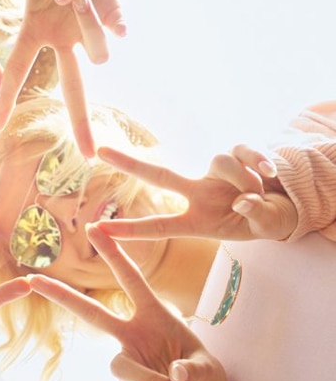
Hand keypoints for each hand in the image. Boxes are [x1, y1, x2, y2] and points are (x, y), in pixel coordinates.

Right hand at [0, 0, 124, 155]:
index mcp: (35, 32)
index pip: (17, 70)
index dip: (4, 99)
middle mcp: (62, 40)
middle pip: (72, 88)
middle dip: (81, 121)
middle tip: (89, 154)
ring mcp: (89, 33)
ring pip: (97, 50)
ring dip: (87, 22)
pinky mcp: (113, 19)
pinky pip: (117, 30)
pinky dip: (117, 24)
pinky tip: (119, 23)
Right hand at [29, 226, 230, 380]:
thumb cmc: (200, 375)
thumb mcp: (207, 370)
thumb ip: (193, 372)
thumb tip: (173, 376)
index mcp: (154, 315)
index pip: (131, 280)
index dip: (113, 253)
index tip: (93, 227)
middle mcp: (132, 334)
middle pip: (91, 313)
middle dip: (62, 295)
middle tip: (35, 279)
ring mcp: (125, 360)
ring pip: (122, 369)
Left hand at [95, 145, 297, 241]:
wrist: (283, 205)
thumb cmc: (262, 221)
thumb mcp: (261, 227)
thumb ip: (254, 216)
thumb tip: (243, 199)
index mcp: (196, 220)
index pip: (159, 226)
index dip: (130, 230)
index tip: (98, 230)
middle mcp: (198, 192)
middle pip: (159, 175)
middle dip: (129, 163)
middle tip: (99, 151)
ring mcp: (213, 173)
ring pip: (221, 162)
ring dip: (246, 179)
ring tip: (261, 194)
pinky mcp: (234, 155)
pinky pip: (241, 152)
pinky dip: (257, 161)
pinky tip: (269, 172)